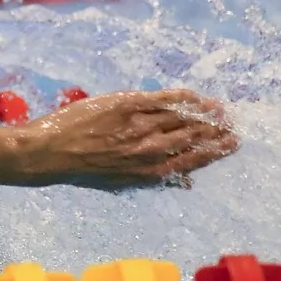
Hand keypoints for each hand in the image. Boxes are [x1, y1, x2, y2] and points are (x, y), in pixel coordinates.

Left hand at [20, 89, 238, 187]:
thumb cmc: (81, 170)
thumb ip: (152, 178)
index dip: (214, 152)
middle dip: (215, 131)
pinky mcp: (127, 105)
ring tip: (220, 110)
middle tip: (232, 124)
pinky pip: (162, 99)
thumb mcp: (120, 183)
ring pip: (181, 117)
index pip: (192, 160)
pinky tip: (195, 96)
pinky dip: (182, 97)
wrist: (48, 152)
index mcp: (148, 172)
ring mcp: (139, 125)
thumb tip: (186, 183)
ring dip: (204, 113)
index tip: (231, 145)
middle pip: (192, 137)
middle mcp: (149, 149)